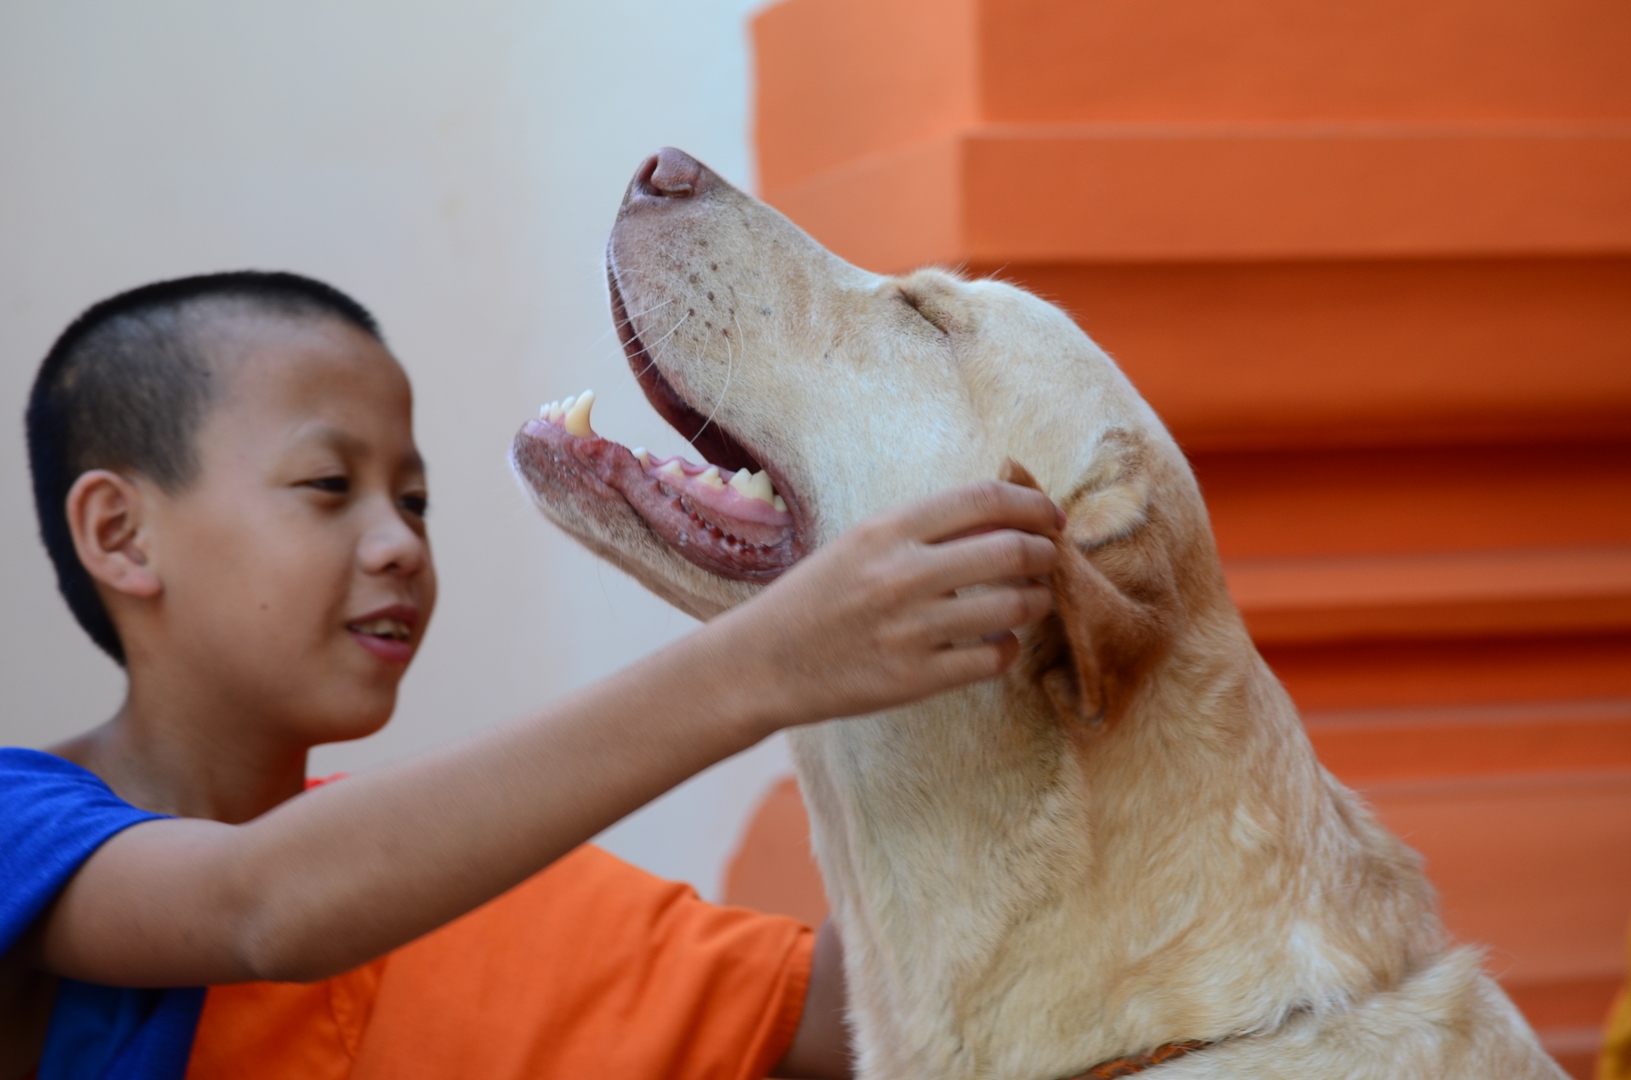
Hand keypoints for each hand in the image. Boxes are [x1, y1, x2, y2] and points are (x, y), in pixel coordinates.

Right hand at [713, 480, 1061, 731]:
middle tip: (1049, 560)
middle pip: (1011, 550)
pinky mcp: (914, 679)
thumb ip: (923, 530)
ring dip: (1037, 601)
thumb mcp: (860, 544)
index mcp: (886, 530)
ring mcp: (910, 630)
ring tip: (1032, 601)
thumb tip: (1005, 518)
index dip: (1031, 503)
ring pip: (1013, 607)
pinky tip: (998, 643)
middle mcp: (901, 575)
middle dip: (1045, 554)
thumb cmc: (815, 598)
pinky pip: (993, 659)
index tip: (1049, 516)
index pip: (983, 498)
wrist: (762, 663)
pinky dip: (1008, 648)